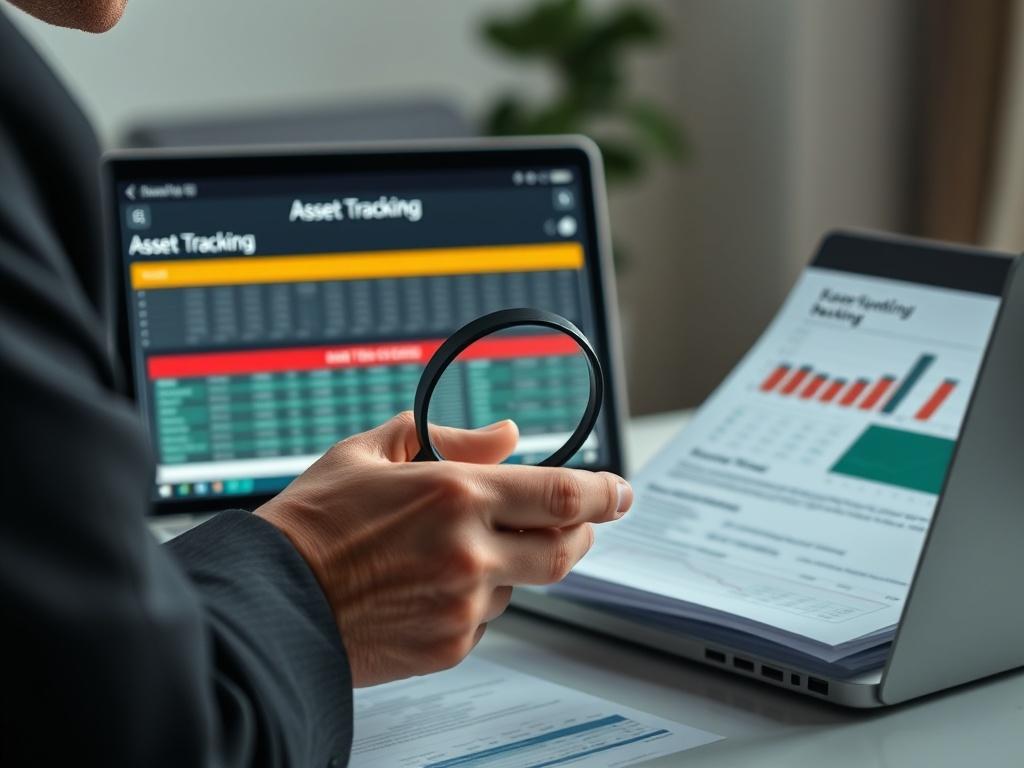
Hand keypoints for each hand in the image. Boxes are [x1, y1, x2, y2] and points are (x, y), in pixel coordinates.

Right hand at [256, 411, 631, 686]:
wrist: (274, 600)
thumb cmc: (314, 522)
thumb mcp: (373, 452)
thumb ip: (449, 435)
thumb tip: (508, 434)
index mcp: (455, 494)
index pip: (564, 494)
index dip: (606, 491)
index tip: (622, 490)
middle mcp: (469, 551)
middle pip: (566, 548)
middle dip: (582, 532)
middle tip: (574, 520)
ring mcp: (463, 604)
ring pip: (523, 582)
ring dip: (513, 562)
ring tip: (458, 549)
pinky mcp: (450, 645)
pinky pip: (488, 617)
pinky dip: (479, 596)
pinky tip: (432, 584)